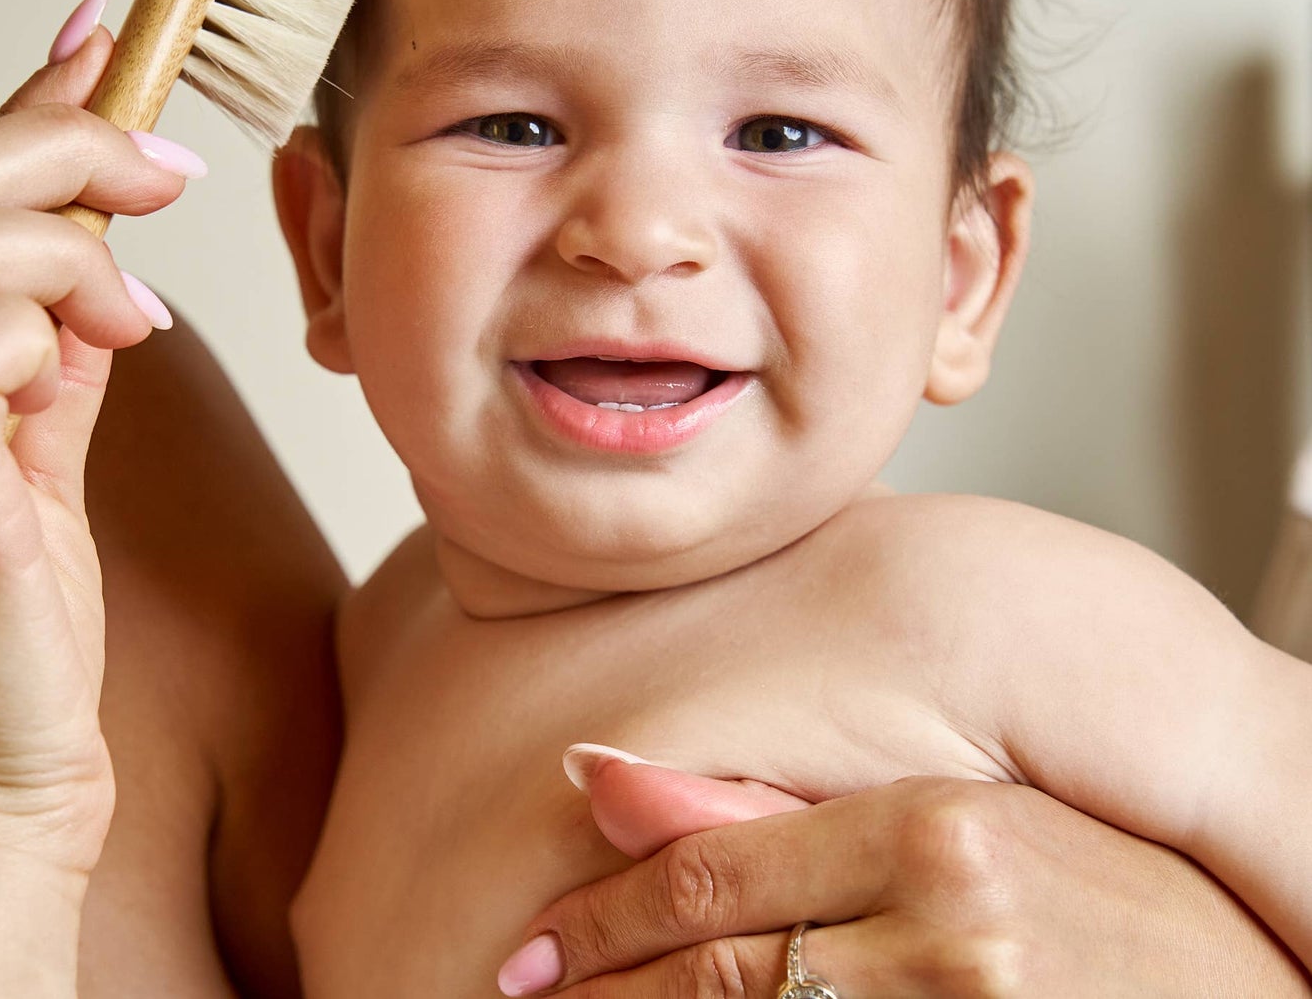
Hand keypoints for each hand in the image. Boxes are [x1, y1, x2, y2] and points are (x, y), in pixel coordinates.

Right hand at [0, 0, 200, 981]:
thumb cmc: (8, 625)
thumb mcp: (45, 447)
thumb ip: (62, 347)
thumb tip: (106, 257)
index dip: (29, 97)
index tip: (99, 30)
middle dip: (65, 142)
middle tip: (166, 171)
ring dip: (63, 245)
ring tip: (128, 317)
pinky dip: (44, 324)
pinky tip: (90, 364)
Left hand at [506, 762, 1308, 996]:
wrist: (1261, 986)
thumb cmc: (1106, 901)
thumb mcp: (959, 829)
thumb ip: (787, 813)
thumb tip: (612, 778)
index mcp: (934, 834)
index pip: (718, 880)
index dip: (607, 918)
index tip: (536, 951)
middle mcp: (948, 933)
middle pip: (719, 973)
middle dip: (601, 993)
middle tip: (519, 997)